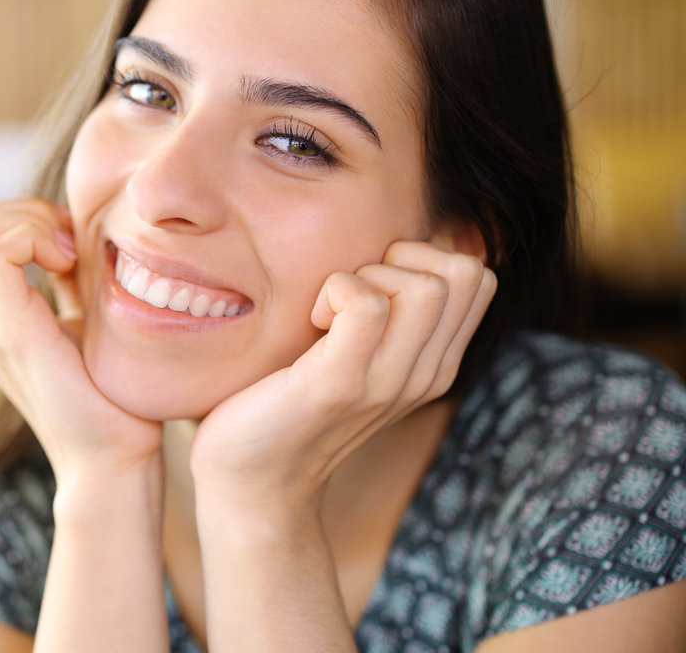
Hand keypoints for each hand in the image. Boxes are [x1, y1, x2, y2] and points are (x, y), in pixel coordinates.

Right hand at [0, 198, 162, 477]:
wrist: (112, 458)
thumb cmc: (108, 392)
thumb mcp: (81, 317)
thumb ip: (65, 278)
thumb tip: (75, 229)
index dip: (22, 215)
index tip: (72, 243)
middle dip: (23, 210)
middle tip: (72, 244)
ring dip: (29, 222)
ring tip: (70, 256)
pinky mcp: (7, 332)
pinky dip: (34, 239)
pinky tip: (70, 267)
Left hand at [190, 240, 495, 504]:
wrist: (252, 481)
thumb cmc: (286, 403)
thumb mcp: (354, 355)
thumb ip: (386, 315)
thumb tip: (392, 249)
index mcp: (434, 365)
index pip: (478, 276)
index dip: (423, 258)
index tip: (371, 287)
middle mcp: (424, 375)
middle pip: (464, 272)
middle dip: (403, 259)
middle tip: (350, 294)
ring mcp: (387, 383)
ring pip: (425, 286)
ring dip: (367, 276)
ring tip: (328, 313)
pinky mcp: (340, 384)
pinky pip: (367, 303)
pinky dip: (335, 291)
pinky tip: (311, 322)